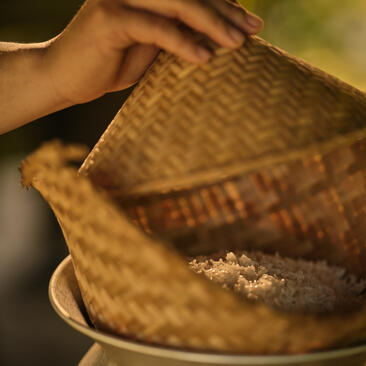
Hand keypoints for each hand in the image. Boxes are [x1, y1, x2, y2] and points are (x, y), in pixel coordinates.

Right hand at [46, 0, 262, 104]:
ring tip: (238, 44)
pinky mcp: (109, 19)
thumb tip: (208, 37)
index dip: (223, 5)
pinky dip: (181, 43)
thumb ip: (172, 35)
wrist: (64, 77)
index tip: (250, 23)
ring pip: (176, 4)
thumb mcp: (147, 49)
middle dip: (225, 12)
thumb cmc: (108, 66)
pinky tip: (205, 58)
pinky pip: (155, 28)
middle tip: (253, 30)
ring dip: (211, 24)